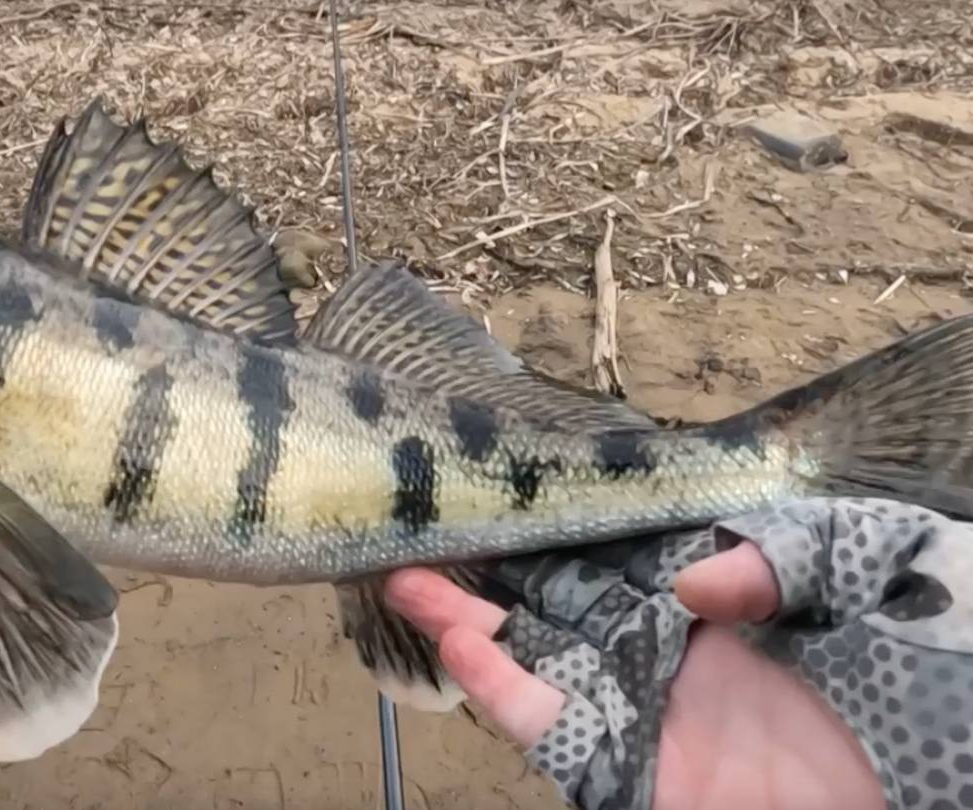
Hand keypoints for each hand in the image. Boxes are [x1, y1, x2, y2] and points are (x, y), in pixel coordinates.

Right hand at [385, 546, 885, 809]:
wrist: (935, 803)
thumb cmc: (930, 685)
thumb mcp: (885, 579)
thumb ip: (788, 557)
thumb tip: (685, 581)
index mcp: (728, 602)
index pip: (626, 547)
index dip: (564, 514)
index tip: (510, 477)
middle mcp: (672, 653)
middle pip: (560, 598)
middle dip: (493, 561)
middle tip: (427, 518)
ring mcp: (648, 714)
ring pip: (538, 658)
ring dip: (468, 618)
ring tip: (405, 572)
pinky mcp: (632, 776)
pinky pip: (554, 731)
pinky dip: (501, 688)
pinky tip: (455, 640)